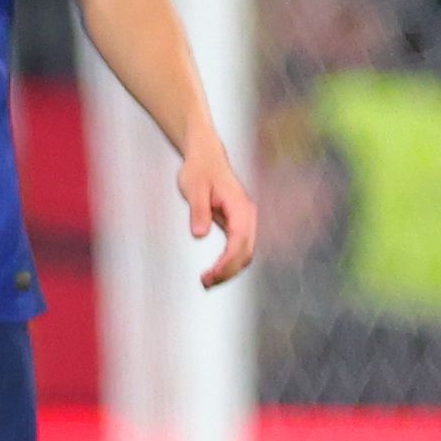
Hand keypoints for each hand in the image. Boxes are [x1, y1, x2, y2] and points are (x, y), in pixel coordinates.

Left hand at [181, 138, 257, 287]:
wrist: (206, 157)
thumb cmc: (199, 170)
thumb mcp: (193, 188)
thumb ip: (198, 210)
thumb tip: (199, 234)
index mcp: (240, 207)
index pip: (239, 241)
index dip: (227, 262)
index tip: (210, 275)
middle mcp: (248, 216)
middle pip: (246, 252)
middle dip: (228, 271)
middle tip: (205, 283)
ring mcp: (245, 222)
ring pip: (244, 254)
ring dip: (229, 271)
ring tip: (206, 282)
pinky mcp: (238, 226)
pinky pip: (238, 250)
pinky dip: (228, 264)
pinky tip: (214, 272)